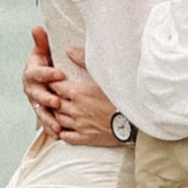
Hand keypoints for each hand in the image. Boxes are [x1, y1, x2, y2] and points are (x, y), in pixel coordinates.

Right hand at [22, 26, 59, 134]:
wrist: (46, 77)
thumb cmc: (48, 61)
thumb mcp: (45, 51)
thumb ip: (42, 42)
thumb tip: (36, 27)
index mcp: (32, 72)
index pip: (37, 73)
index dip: (48, 74)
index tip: (60, 74)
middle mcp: (31, 88)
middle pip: (36, 94)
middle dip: (47, 98)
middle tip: (58, 101)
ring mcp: (36, 101)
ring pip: (40, 111)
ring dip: (48, 119)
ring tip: (58, 125)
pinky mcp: (42, 111)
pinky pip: (45, 121)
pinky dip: (51, 128)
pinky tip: (58, 135)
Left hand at [25, 27, 121, 147]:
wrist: (133, 121)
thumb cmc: (121, 96)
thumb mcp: (103, 75)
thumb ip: (84, 61)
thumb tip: (69, 50)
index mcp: (77, 92)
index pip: (55, 86)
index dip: (54, 82)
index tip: (55, 80)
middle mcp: (74, 109)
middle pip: (55, 102)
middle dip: (54, 98)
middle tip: (56, 94)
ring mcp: (78, 124)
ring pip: (58, 119)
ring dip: (57, 113)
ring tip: (60, 109)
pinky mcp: (84, 137)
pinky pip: (66, 136)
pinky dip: (62, 131)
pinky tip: (65, 128)